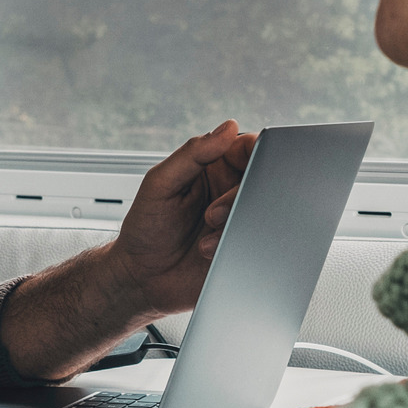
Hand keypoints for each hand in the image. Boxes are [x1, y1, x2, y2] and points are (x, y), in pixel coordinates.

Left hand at [108, 120, 257, 317]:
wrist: (143, 280)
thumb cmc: (146, 228)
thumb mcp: (160, 183)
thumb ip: (192, 154)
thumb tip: (228, 127)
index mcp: (214, 168)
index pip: (248, 147)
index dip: (257, 150)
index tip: (252, 162)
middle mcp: (231, 192)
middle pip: (263, 179)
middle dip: (239, 197)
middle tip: (212, 215)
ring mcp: (240, 221)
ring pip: (264, 212)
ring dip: (237, 224)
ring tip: (205, 238)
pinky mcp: (244, 248)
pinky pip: (260, 242)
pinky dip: (238, 245)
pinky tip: (209, 253)